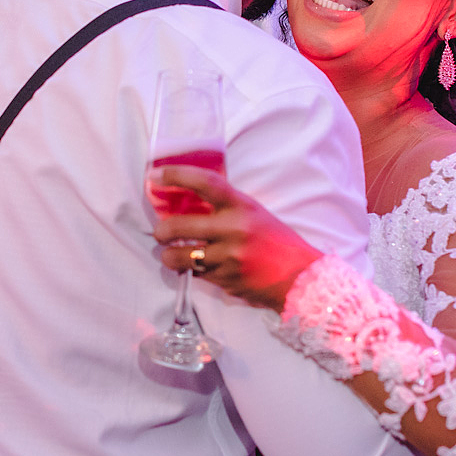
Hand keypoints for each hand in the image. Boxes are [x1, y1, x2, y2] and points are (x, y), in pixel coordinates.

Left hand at [149, 165, 322, 311]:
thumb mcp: (254, 213)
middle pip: (180, 225)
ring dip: (168, 256)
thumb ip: (225, 206)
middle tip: (160, 233)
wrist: (300, 277)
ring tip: (170, 255)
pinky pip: (195, 274)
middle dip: (161, 231)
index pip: (205, 182)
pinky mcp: (226, 280)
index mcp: (242, 206)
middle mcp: (234, 229)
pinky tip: (192, 268)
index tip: (156, 175)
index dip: (177, 175)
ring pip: (180, 257)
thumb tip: (187, 199)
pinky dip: (188, 271)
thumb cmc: (275, 241)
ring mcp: (229, 257)